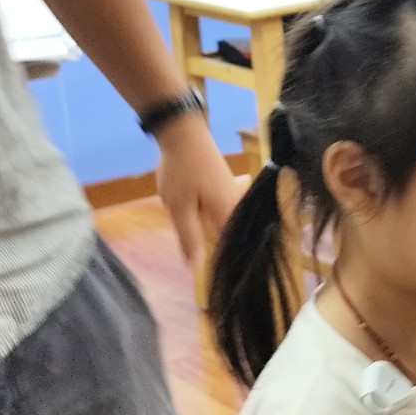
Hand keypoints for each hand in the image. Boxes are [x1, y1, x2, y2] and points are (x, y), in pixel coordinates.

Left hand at [154, 113, 239, 263]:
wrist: (184, 132)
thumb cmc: (181, 171)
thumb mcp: (178, 208)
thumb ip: (189, 237)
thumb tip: (195, 267)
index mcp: (228, 214)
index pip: (233, 249)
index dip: (226, 266)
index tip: (222, 282)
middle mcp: (237, 205)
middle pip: (234, 237)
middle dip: (225, 253)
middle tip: (215, 270)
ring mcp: (233, 194)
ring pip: (228, 225)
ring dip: (218, 237)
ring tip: (210, 252)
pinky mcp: (226, 186)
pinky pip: (224, 212)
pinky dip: (215, 223)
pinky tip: (206, 227)